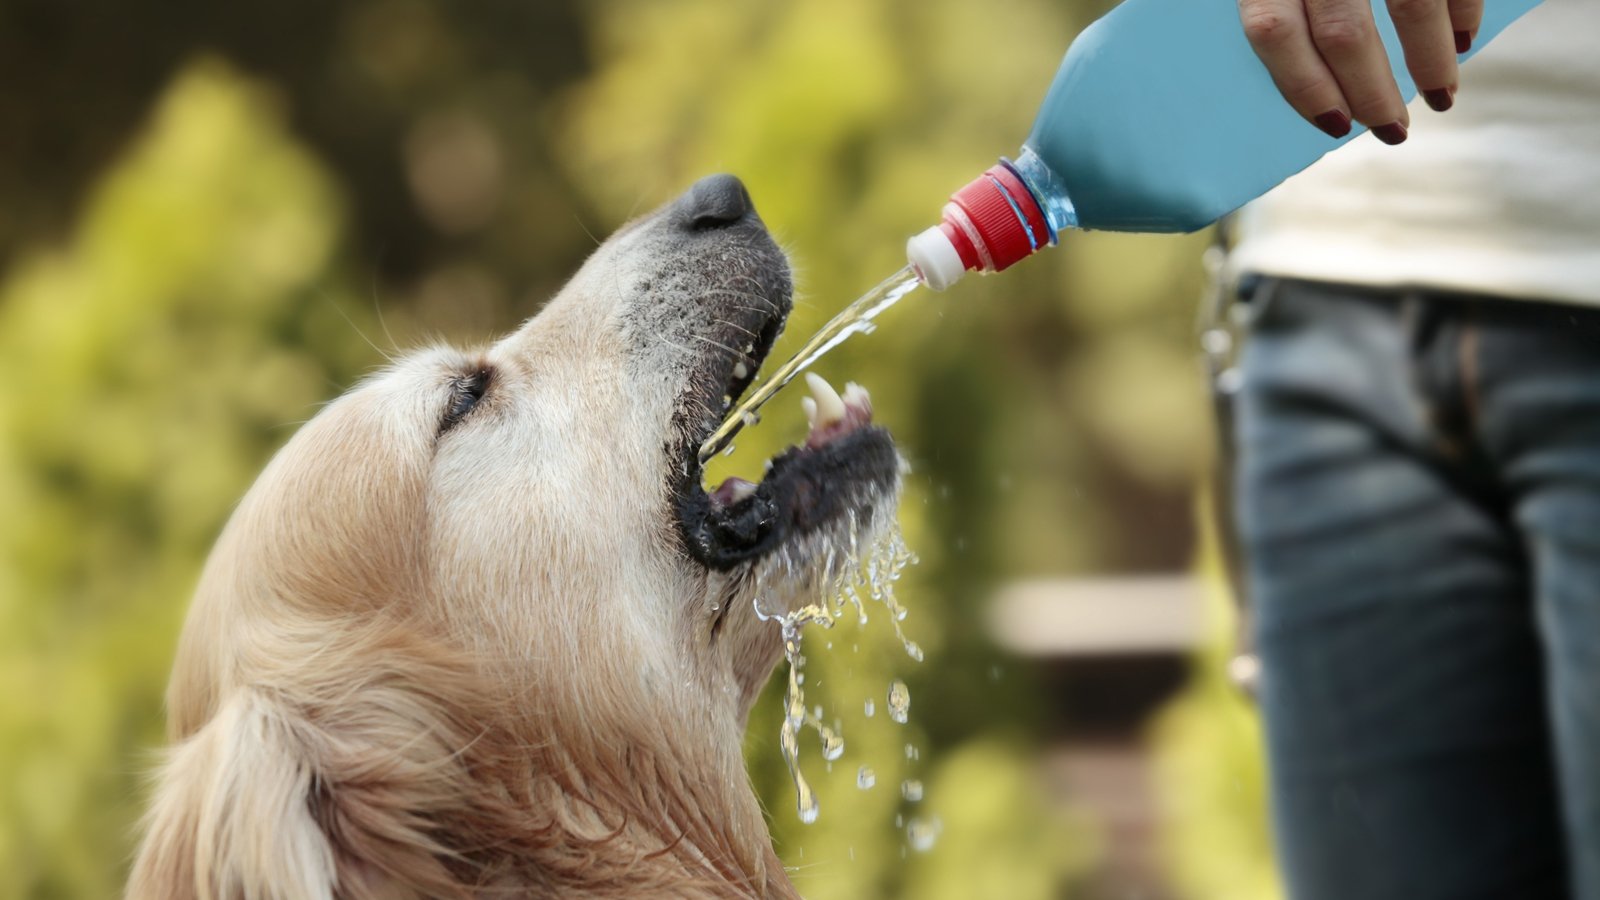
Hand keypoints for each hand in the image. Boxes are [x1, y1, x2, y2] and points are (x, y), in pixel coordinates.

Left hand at [1238, 0, 1481, 143]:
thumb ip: (1289, 17)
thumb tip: (1315, 92)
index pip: (1274, 31)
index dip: (1305, 86)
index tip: (1336, 126)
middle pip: (1342, 31)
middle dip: (1371, 90)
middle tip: (1392, 129)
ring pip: (1411, 2)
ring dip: (1429, 59)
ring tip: (1441, 96)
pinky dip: (1464, 9)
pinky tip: (1464, 38)